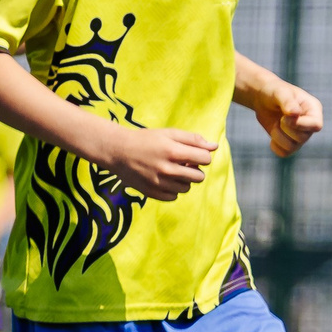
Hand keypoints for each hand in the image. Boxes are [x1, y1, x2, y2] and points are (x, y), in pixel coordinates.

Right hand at [97, 124, 213, 199]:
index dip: (202, 156)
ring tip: (171, 171)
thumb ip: (193, 139)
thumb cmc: (145, 140)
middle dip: (194, 169)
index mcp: (173, 151)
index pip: (205, 158)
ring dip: (183, 180)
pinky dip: (171, 190)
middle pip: (199, 177)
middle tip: (182, 164)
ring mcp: (158, 182)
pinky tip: (163, 180)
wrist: (117, 151)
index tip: (192, 154)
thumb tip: (215, 147)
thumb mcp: (169, 133)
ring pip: (186, 188)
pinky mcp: (151, 192)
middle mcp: (167, 169)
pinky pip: (173, 197)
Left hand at [252, 80, 322, 158]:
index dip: (299, 125)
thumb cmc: (274, 92)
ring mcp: (300, 134)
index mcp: (314, 110)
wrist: (262, 98)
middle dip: (286, 129)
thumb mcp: (280, 92)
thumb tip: (295, 113)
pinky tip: (273, 134)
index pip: (316, 125)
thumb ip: (288, 102)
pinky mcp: (289, 141)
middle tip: (279, 119)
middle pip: (303, 138)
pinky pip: (284, 153)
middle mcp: (310, 124)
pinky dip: (275, 146)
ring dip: (278, 137)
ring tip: (276, 124)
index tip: (284, 117)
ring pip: (292, 148)